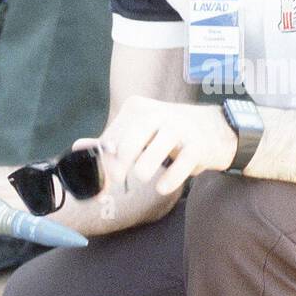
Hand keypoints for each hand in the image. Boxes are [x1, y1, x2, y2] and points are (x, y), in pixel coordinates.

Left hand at [99, 95, 237, 195]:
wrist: (218, 129)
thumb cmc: (170, 133)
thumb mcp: (140, 131)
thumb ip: (110, 141)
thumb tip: (77, 147)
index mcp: (138, 108)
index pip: (112, 137)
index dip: (104, 161)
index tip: (103, 180)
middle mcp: (158, 113)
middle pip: (128, 144)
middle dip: (119, 166)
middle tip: (117, 181)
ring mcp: (180, 127)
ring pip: (152, 155)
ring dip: (144, 170)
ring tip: (143, 176)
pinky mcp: (198, 144)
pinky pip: (179, 166)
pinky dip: (169, 180)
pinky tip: (162, 188)